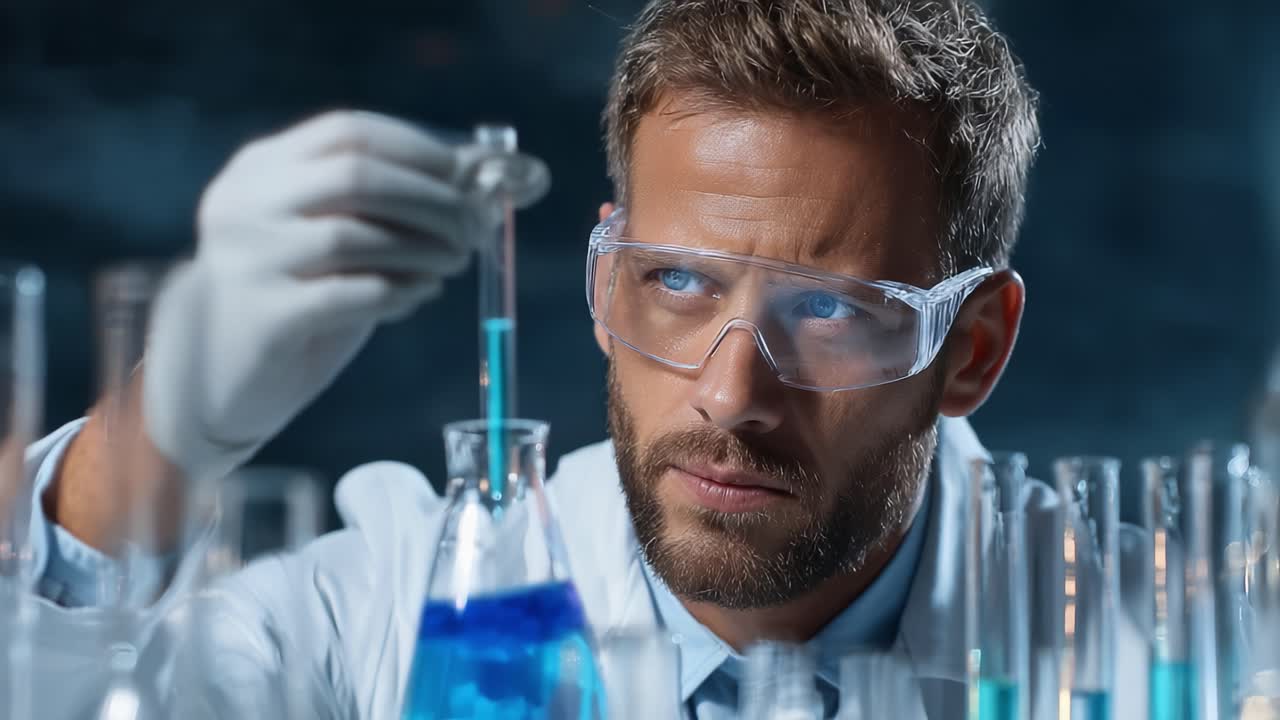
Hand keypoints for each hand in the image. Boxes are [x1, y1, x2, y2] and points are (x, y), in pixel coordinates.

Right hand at [143, 110, 549, 481]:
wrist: (218, 370)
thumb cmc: (294, 289)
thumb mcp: (329, 232)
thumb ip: (384, 205)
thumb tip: (477, 182)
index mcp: (261, 168)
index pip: (346, 132)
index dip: (416, 149)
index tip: (464, 175)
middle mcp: (245, 204)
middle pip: (355, 176)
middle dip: (429, 199)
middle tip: (472, 227)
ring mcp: (248, 261)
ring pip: (353, 236)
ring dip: (422, 247)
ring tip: (454, 260)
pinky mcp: (264, 318)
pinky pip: (350, 295)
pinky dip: (399, 290)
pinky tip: (422, 292)